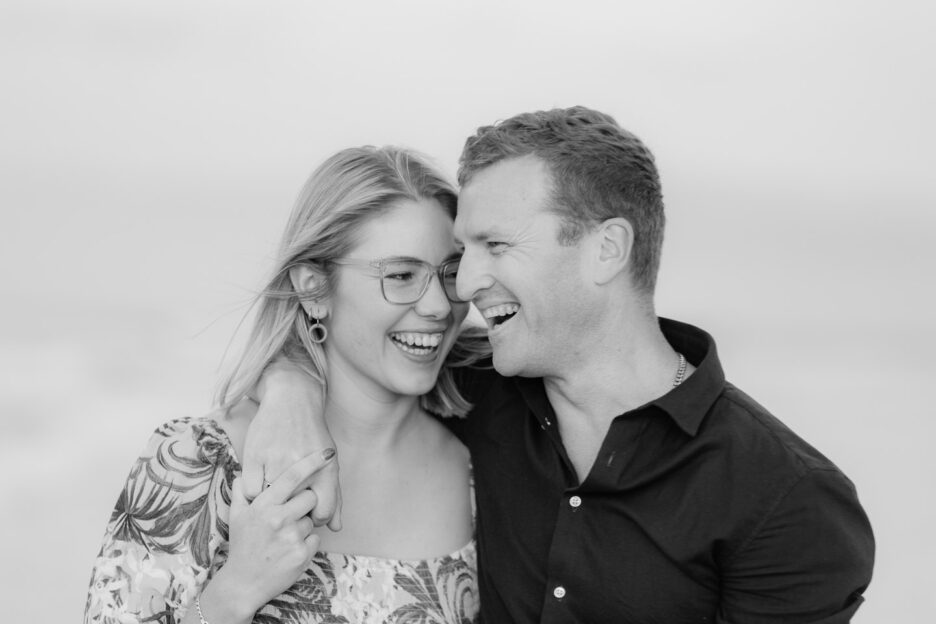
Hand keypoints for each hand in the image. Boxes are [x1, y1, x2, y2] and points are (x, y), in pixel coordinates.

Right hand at [217, 453, 327, 613]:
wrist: (244, 583)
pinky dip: (307, 543)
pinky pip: (316, 539)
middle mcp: (278, 519)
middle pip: (310, 496)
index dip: (312, 462)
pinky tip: (291, 549)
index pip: (292, 477)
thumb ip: (241, 491)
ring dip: (304, 525)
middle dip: (306, 502)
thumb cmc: (242, 545)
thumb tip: (243, 474)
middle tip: (292, 513)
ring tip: (285, 536)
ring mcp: (291, 537)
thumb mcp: (237, 516)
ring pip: (312, 519)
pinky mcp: (302, 554)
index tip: (326, 453)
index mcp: (264, 506)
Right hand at [243, 359, 341, 529]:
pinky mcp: (255, 457)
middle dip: (293, 512)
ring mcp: (277, 463)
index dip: (315, 518)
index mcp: (326, 471)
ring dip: (272, 502)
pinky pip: (251, 491)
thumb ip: (334, 498)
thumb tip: (336, 529)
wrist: (292, 400)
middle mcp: (303, 469)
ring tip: (275, 489)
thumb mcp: (329, 464)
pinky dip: (254, 492)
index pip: (323, 514)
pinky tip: (260, 481)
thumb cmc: (312, 436)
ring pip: (271, 503)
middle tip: (290, 500)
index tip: (308, 511)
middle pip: (296, 511)